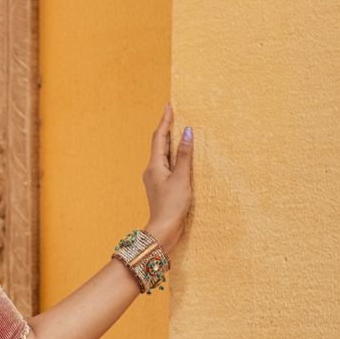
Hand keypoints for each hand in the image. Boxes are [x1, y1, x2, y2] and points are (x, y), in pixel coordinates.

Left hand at [143, 105, 192, 251]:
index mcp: (154, 166)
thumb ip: (185, 155)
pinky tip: (180, 157)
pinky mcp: (162, 188)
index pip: (159, 137)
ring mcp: (155, 180)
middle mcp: (152, 171)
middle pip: (159, 145)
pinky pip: (167, 166)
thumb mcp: (181, 179)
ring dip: (170, 142)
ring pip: (163, 155)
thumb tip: (187, 133)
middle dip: (166, 129)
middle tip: (173, 113)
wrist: (163, 232)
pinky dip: (174, 156)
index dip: (165, 121)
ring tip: (177, 129)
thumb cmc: (172, 207)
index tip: (169, 106)